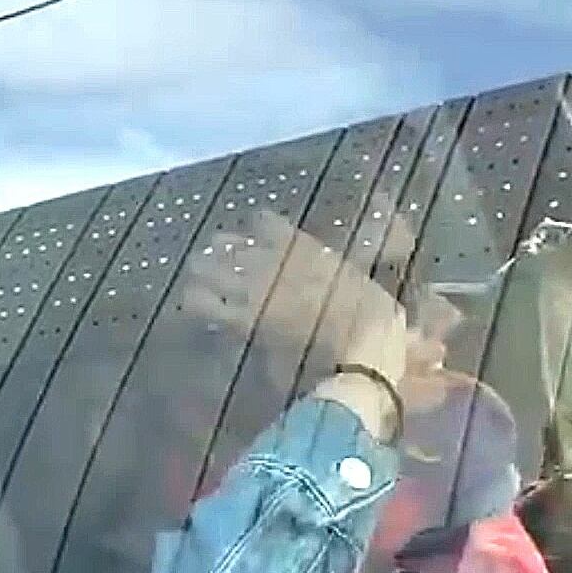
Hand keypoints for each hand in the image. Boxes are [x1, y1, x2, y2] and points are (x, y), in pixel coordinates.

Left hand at [180, 211, 387, 371]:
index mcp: (301, 245)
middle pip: (226, 242)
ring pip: (205, 265)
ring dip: (205, 272)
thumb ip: (354, 262)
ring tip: (206, 282)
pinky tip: (201, 307)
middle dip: (223, 250)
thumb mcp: (369, 279)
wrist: (362, 350)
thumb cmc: (374, 317)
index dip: (259, 232)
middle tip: (225, 264)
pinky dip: (197, 302)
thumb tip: (365, 245)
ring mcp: (252, 288)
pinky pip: (200, 302)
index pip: (263, 222)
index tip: (261, 242)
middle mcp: (270, 258)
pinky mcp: (241, 319)